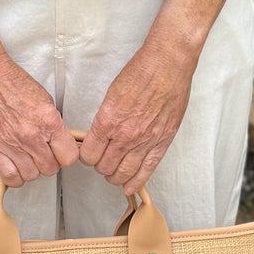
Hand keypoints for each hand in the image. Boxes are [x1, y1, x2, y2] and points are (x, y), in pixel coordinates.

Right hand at [0, 51, 79, 186]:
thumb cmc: (12, 82)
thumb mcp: (44, 99)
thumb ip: (52, 124)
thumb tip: (59, 141)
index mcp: (48, 121)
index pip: (69, 157)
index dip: (66, 156)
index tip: (62, 152)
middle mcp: (30, 135)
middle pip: (50, 169)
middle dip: (49, 162)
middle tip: (43, 152)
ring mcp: (11, 144)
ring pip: (31, 175)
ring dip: (32, 169)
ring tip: (27, 157)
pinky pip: (10, 177)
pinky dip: (15, 176)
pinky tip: (15, 166)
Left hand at [79, 37, 194, 197]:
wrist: (167, 66)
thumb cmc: (141, 73)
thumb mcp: (111, 94)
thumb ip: (105, 118)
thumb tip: (99, 135)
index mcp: (108, 120)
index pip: (89, 154)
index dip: (86, 156)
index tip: (88, 154)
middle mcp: (125, 135)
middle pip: (104, 166)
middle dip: (100, 165)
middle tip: (101, 160)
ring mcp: (145, 141)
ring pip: (123, 173)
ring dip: (115, 176)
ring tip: (113, 173)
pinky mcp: (162, 142)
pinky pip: (147, 170)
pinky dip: (136, 182)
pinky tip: (129, 188)